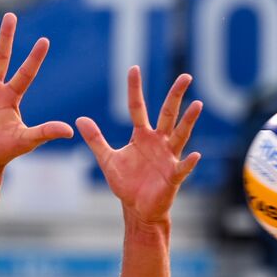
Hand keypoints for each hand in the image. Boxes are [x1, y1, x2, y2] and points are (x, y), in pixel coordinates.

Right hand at [0, 13, 73, 172]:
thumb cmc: (2, 153)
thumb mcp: (25, 141)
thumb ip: (44, 132)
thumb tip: (69, 131)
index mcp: (10, 97)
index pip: (25, 73)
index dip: (34, 58)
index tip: (44, 40)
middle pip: (0, 58)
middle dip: (5, 37)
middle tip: (10, 16)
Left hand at [78, 68, 201, 226]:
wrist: (137, 208)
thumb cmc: (126, 183)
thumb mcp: (107, 159)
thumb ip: (96, 139)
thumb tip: (80, 119)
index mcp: (142, 136)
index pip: (137, 107)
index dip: (134, 89)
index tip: (134, 68)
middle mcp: (159, 142)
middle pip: (168, 114)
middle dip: (176, 96)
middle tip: (186, 76)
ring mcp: (168, 157)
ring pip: (180, 135)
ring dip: (188, 121)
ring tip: (197, 105)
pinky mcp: (173, 176)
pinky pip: (183, 168)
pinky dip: (189, 162)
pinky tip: (195, 155)